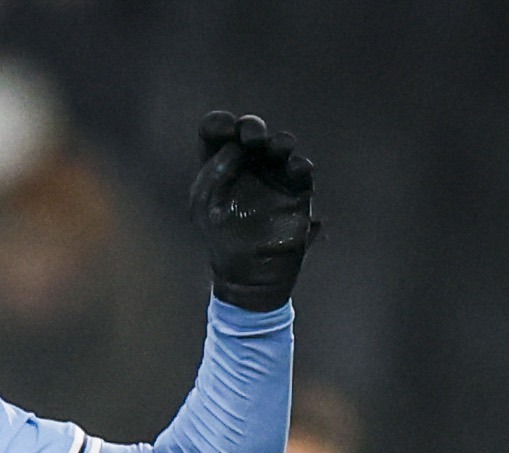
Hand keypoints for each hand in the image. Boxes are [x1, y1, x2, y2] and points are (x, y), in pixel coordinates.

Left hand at [191, 111, 317, 311]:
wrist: (249, 273)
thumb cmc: (221, 238)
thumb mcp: (207, 206)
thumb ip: (215, 173)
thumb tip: (236, 147)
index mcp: (219, 165)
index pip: (217, 132)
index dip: (219, 123)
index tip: (223, 128)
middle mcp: (247, 164)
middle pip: (251, 131)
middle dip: (251, 127)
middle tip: (251, 137)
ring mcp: (273, 174)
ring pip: (280, 144)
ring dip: (279, 141)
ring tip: (277, 147)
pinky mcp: (296, 189)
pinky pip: (301, 168)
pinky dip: (299, 164)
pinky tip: (296, 168)